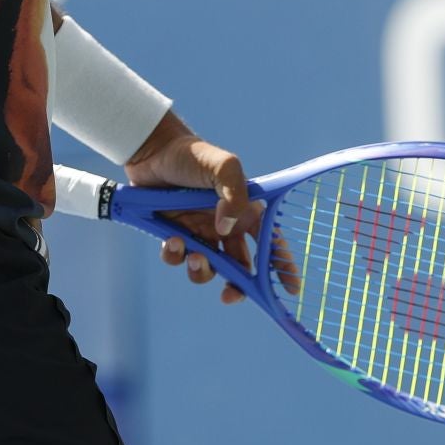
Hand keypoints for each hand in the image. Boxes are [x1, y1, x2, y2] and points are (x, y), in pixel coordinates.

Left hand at [124, 114, 300, 304]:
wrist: (154, 148)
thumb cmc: (194, 154)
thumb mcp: (224, 166)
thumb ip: (234, 195)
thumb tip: (226, 229)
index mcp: (244, 212)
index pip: (269, 243)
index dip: (282, 267)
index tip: (291, 288)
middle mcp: (225, 227)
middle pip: (240, 268)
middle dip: (238, 288)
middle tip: (230, 296)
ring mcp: (199, 232)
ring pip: (208, 269)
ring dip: (203, 271)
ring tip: (196, 257)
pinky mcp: (174, 234)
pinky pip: (177, 258)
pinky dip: (175, 256)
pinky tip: (172, 240)